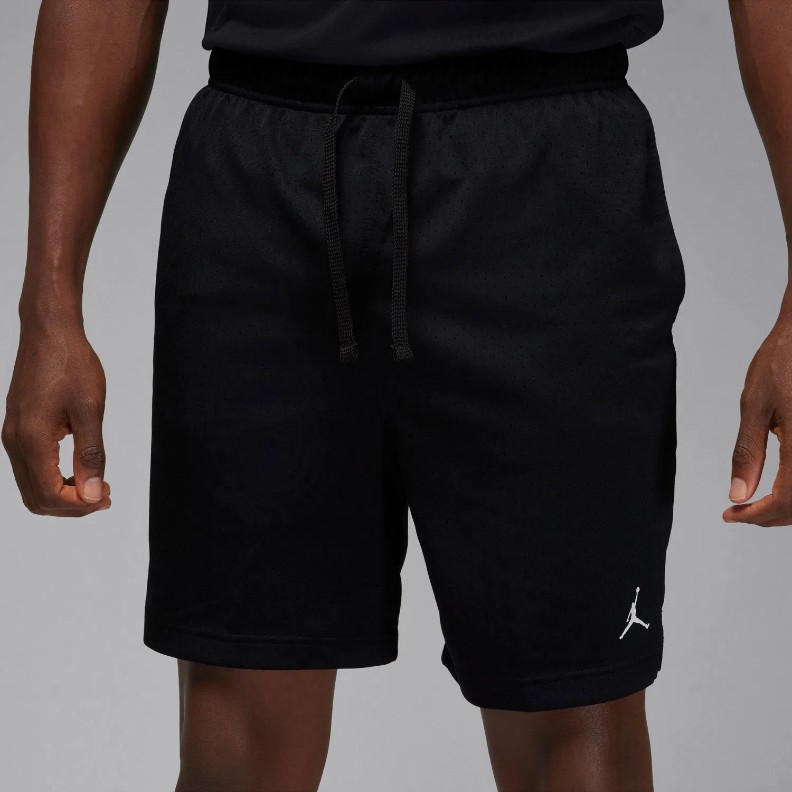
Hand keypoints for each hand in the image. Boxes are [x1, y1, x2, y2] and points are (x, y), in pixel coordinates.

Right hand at [2, 320, 110, 516]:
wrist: (50, 332)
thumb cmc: (72, 365)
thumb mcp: (91, 410)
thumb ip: (91, 455)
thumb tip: (92, 494)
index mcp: (32, 440)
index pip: (50, 495)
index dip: (80, 506)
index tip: (106, 497)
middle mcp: (15, 441)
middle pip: (36, 498)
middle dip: (71, 505)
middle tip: (103, 495)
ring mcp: (13, 434)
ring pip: (31, 485)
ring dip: (62, 493)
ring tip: (95, 484)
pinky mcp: (18, 427)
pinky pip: (30, 467)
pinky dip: (53, 477)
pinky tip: (79, 468)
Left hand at [724, 313, 791, 525]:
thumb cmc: (783, 361)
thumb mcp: (755, 406)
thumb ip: (748, 452)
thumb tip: (738, 493)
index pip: (787, 501)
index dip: (758, 516)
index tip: (731, 516)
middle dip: (772, 516)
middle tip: (741, 514)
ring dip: (789, 507)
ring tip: (757, 505)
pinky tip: (781, 486)